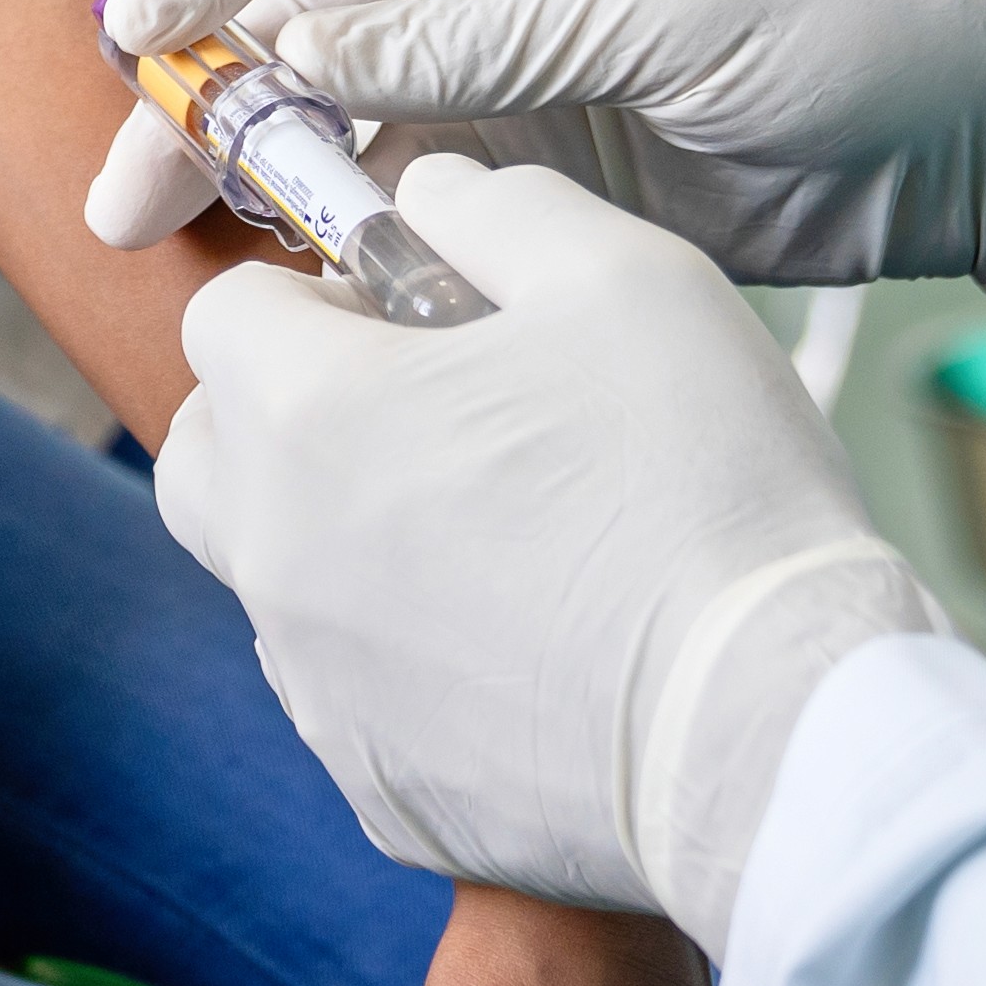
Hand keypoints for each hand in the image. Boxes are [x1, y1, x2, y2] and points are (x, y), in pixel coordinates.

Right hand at [90, 0, 985, 353]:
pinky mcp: (550, 178)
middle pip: (314, 9)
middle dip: (213, 89)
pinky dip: (352, 243)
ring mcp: (521, 70)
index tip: (144, 22)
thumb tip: (296, 57)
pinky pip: (419, 202)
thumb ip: (474, 39)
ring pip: (350, 119)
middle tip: (129, 182)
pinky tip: (294, 290)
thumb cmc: (850, 1)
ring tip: (176, 252)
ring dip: (265, 178)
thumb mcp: (654, 3)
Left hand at [156, 156, 939, 953]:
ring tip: (491, 527)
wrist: (776, 732)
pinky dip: (401, 655)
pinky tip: (524, 643)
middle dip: (279, 412)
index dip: (318, 295)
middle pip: (209, 454)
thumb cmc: (701, 483)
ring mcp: (319, 689)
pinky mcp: (378, 791)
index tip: (414, 315)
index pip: (225, 316)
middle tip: (423, 410)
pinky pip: (349, 693)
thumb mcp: (623, 272)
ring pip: (274, 578)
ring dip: (339, 533)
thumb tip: (427, 194)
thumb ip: (495, 205)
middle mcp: (277, 558)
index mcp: (308, 416)